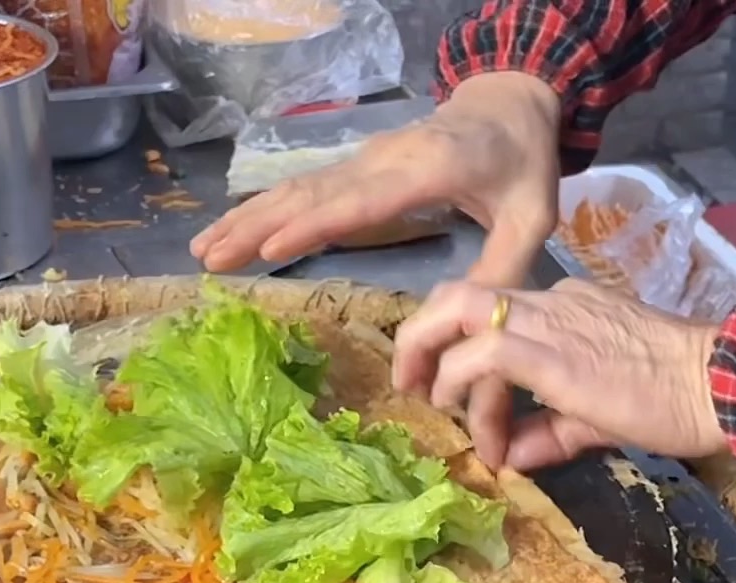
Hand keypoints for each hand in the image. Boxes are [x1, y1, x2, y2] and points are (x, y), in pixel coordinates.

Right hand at [190, 72, 561, 286]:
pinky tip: (231, 231)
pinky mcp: (355, 167)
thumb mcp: (532, 218)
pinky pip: (303, 190)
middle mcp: (384, 160)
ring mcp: (365, 160)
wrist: (508, 103)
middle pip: (314, 193)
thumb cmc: (522, 164)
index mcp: (430, 169)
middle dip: (260, 225)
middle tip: (211, 260)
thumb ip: (502, 269)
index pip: (365, 199)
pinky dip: (262, 210)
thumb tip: (464, 325)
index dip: (319, 222)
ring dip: (248, 218)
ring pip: (297, 189)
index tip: (275, 246)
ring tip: (203, 251)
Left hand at [393, 278, 726, 469]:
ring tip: (422, 393)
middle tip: (408, 375)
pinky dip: (460, 381)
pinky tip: (458, 409)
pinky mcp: (554, 353)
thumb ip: (547, 431)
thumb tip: (507, 455)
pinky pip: (485, 353)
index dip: (459, 347)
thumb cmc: (675, 398)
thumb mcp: (597, 416)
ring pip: (461, 307)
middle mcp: (551, 302)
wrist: (722, 384)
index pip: (494, 307)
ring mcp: (552, 320)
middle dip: (422, 330)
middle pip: (462, 290)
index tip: (453, 393)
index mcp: (566, 306)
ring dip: (426, 349)